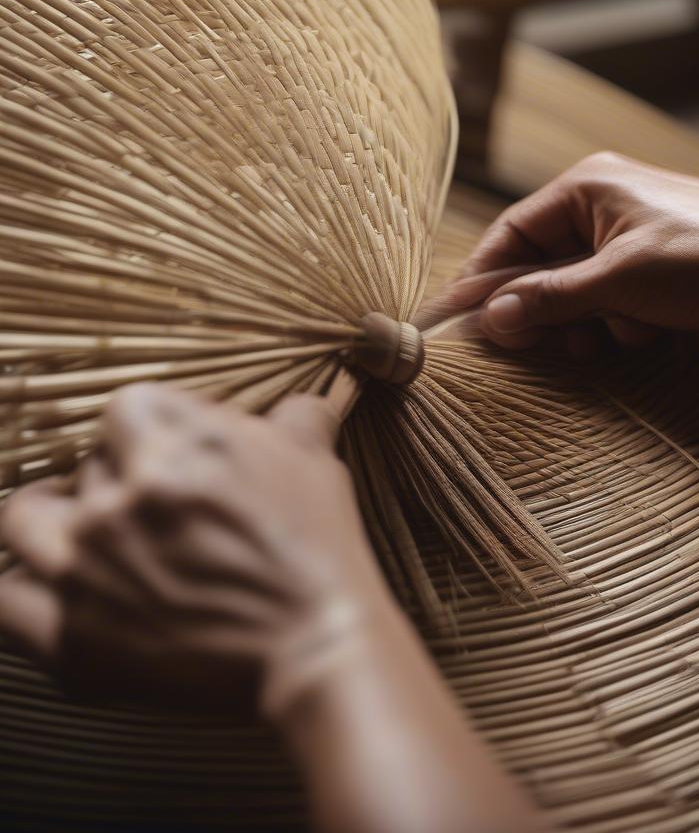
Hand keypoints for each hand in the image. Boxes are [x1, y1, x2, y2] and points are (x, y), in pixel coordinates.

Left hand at [0, 383, 386, 712]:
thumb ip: (295, 417)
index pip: (127, 407)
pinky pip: (5, 600)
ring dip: (47, 515)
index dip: (151, 424)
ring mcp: (87, 568)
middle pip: (89, 464)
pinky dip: (23, 587)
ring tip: (69, 525)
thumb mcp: (315, 464)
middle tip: (155, 504)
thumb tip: (298, 402)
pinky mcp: (73, 636)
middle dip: (120, 476)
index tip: (170, 447)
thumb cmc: (318, 549)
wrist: (313, 645)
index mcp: (175, 449)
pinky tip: (51, 582)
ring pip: (24, 518)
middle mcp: (119, 501)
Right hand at [446, 152, 698, 366]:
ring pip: (572, 303)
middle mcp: (605, 217)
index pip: (513, 234)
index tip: (456, 321)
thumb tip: (490, 317)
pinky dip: (618, 335)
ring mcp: (632, 256)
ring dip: (587, 327)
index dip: (484, 278)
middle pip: (539, 272)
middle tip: (539, 343)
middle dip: (543, 310)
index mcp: (590, 189)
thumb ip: (550, 298)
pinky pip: (608, 321)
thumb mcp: (620, 276)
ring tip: (619, 333)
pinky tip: (648, 336)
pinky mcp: (655, 293)